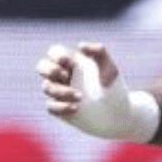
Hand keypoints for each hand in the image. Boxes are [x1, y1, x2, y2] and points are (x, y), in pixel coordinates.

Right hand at [36, 42, 158, 141]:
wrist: (119, 116)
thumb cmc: (114, 89)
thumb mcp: (110, 69)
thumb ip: (99, 52)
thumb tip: (81, 45)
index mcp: (73, 64)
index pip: (54, 52)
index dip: (56, 55)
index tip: (69, 62)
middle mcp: (64, 77)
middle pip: (42, 66)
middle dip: (49, 69)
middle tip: (65, 75)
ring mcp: (61, 93)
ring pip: (46, 87)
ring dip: (60, 91)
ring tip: (80, 97)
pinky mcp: (61, 110)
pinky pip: (50, 106)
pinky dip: (60, 106)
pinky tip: (76, 108)